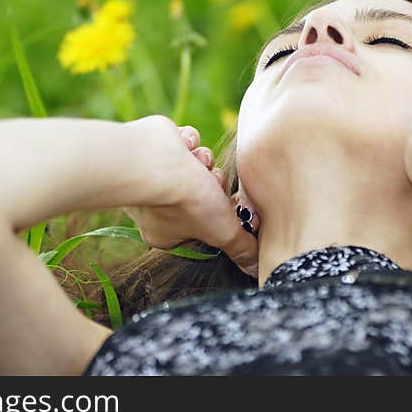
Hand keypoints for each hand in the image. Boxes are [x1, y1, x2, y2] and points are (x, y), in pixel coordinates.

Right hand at [121, 116, 258, 277]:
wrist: (159, 162)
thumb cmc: (186, 203)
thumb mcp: (224, 232)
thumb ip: (241, 249)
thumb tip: (257, 269)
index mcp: (167, 232)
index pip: (203, 224)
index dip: (219, 212)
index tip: (227, 207)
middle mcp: (158, 206)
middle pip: (203, 192)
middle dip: (213, 183)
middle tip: (212, 183)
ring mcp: (155, 176)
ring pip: (197, 165)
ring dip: (203, 161)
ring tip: (197, 164)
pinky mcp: (155, 149)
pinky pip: (184, 143)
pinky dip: (189, 142)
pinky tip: (185, 146)